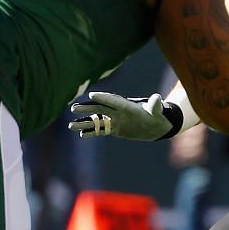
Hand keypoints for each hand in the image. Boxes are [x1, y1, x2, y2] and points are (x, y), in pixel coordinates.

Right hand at [67, 91, 181, 139]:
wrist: (155, 124)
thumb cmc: (156, 115)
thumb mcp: (157, 110)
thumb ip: (155, 104)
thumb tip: (158, 97)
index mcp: (126, 105)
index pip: (113, 100)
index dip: (103, 97)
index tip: (92, 95)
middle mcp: (117, 112)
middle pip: (99, 109)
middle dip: (87, 108)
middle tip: (73, 108)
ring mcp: (115, 120)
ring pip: (97, 121)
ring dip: (84, 122)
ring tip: (70, 125)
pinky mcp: (114, 129)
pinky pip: (101, 130)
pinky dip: (92, 132)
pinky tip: (81, 134)